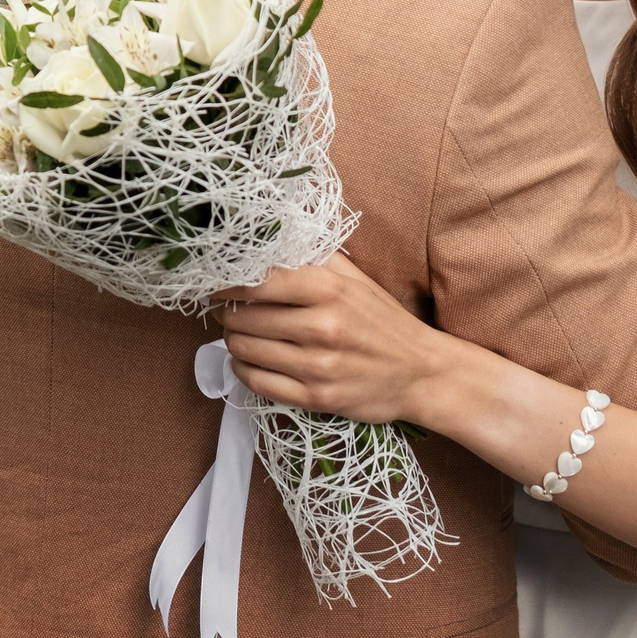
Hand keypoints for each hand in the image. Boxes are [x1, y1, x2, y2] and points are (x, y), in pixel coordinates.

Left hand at [215, 255, 451, 425]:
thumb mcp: (354, 279)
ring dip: (232, 340)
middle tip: (225, 309)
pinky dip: (242, 369)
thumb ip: (312, 257)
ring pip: (243, 349)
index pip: (255, 281)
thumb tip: (267, 239)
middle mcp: (321, 326)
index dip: (225, 282)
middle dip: (225, 312)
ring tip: (238, 333)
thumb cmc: (382, 321)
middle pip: (241, 317)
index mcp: (328, 289)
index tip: (214, 282)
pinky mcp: (316, 397)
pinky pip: (257, 382)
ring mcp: (318, 366)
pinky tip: (248, 360)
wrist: (422, 373)